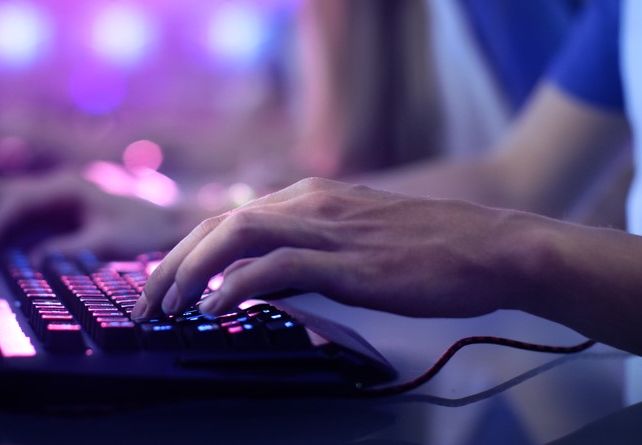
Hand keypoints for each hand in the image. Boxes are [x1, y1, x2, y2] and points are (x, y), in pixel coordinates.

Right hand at [0, 169, 187, 258]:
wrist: (173, 220)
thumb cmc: (148, 229)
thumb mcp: (112, 242)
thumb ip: (72, 249)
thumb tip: (34, 261)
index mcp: (68, 187)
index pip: (17, 199)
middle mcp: (56, 186)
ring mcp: (54, 198)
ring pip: (2, 201)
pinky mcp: (57, 213)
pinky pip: (16, 217)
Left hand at [134, 178, 538, 318]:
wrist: (492, 249)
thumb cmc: (434, 250)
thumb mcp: (362, 241)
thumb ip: (315, 253)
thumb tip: (272, 282)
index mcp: (315, 197)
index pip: (233, 217)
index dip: (190, 248)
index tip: (166, 280)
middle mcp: (314, 203)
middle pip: (222, 223)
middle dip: (174, 260)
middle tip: (148, 298)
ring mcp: (330, 228)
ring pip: (237, 235)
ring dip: (192, 270)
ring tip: (168, 305)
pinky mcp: (348, 260)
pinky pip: (276, 266)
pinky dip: (235, 284)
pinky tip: (215, 307)